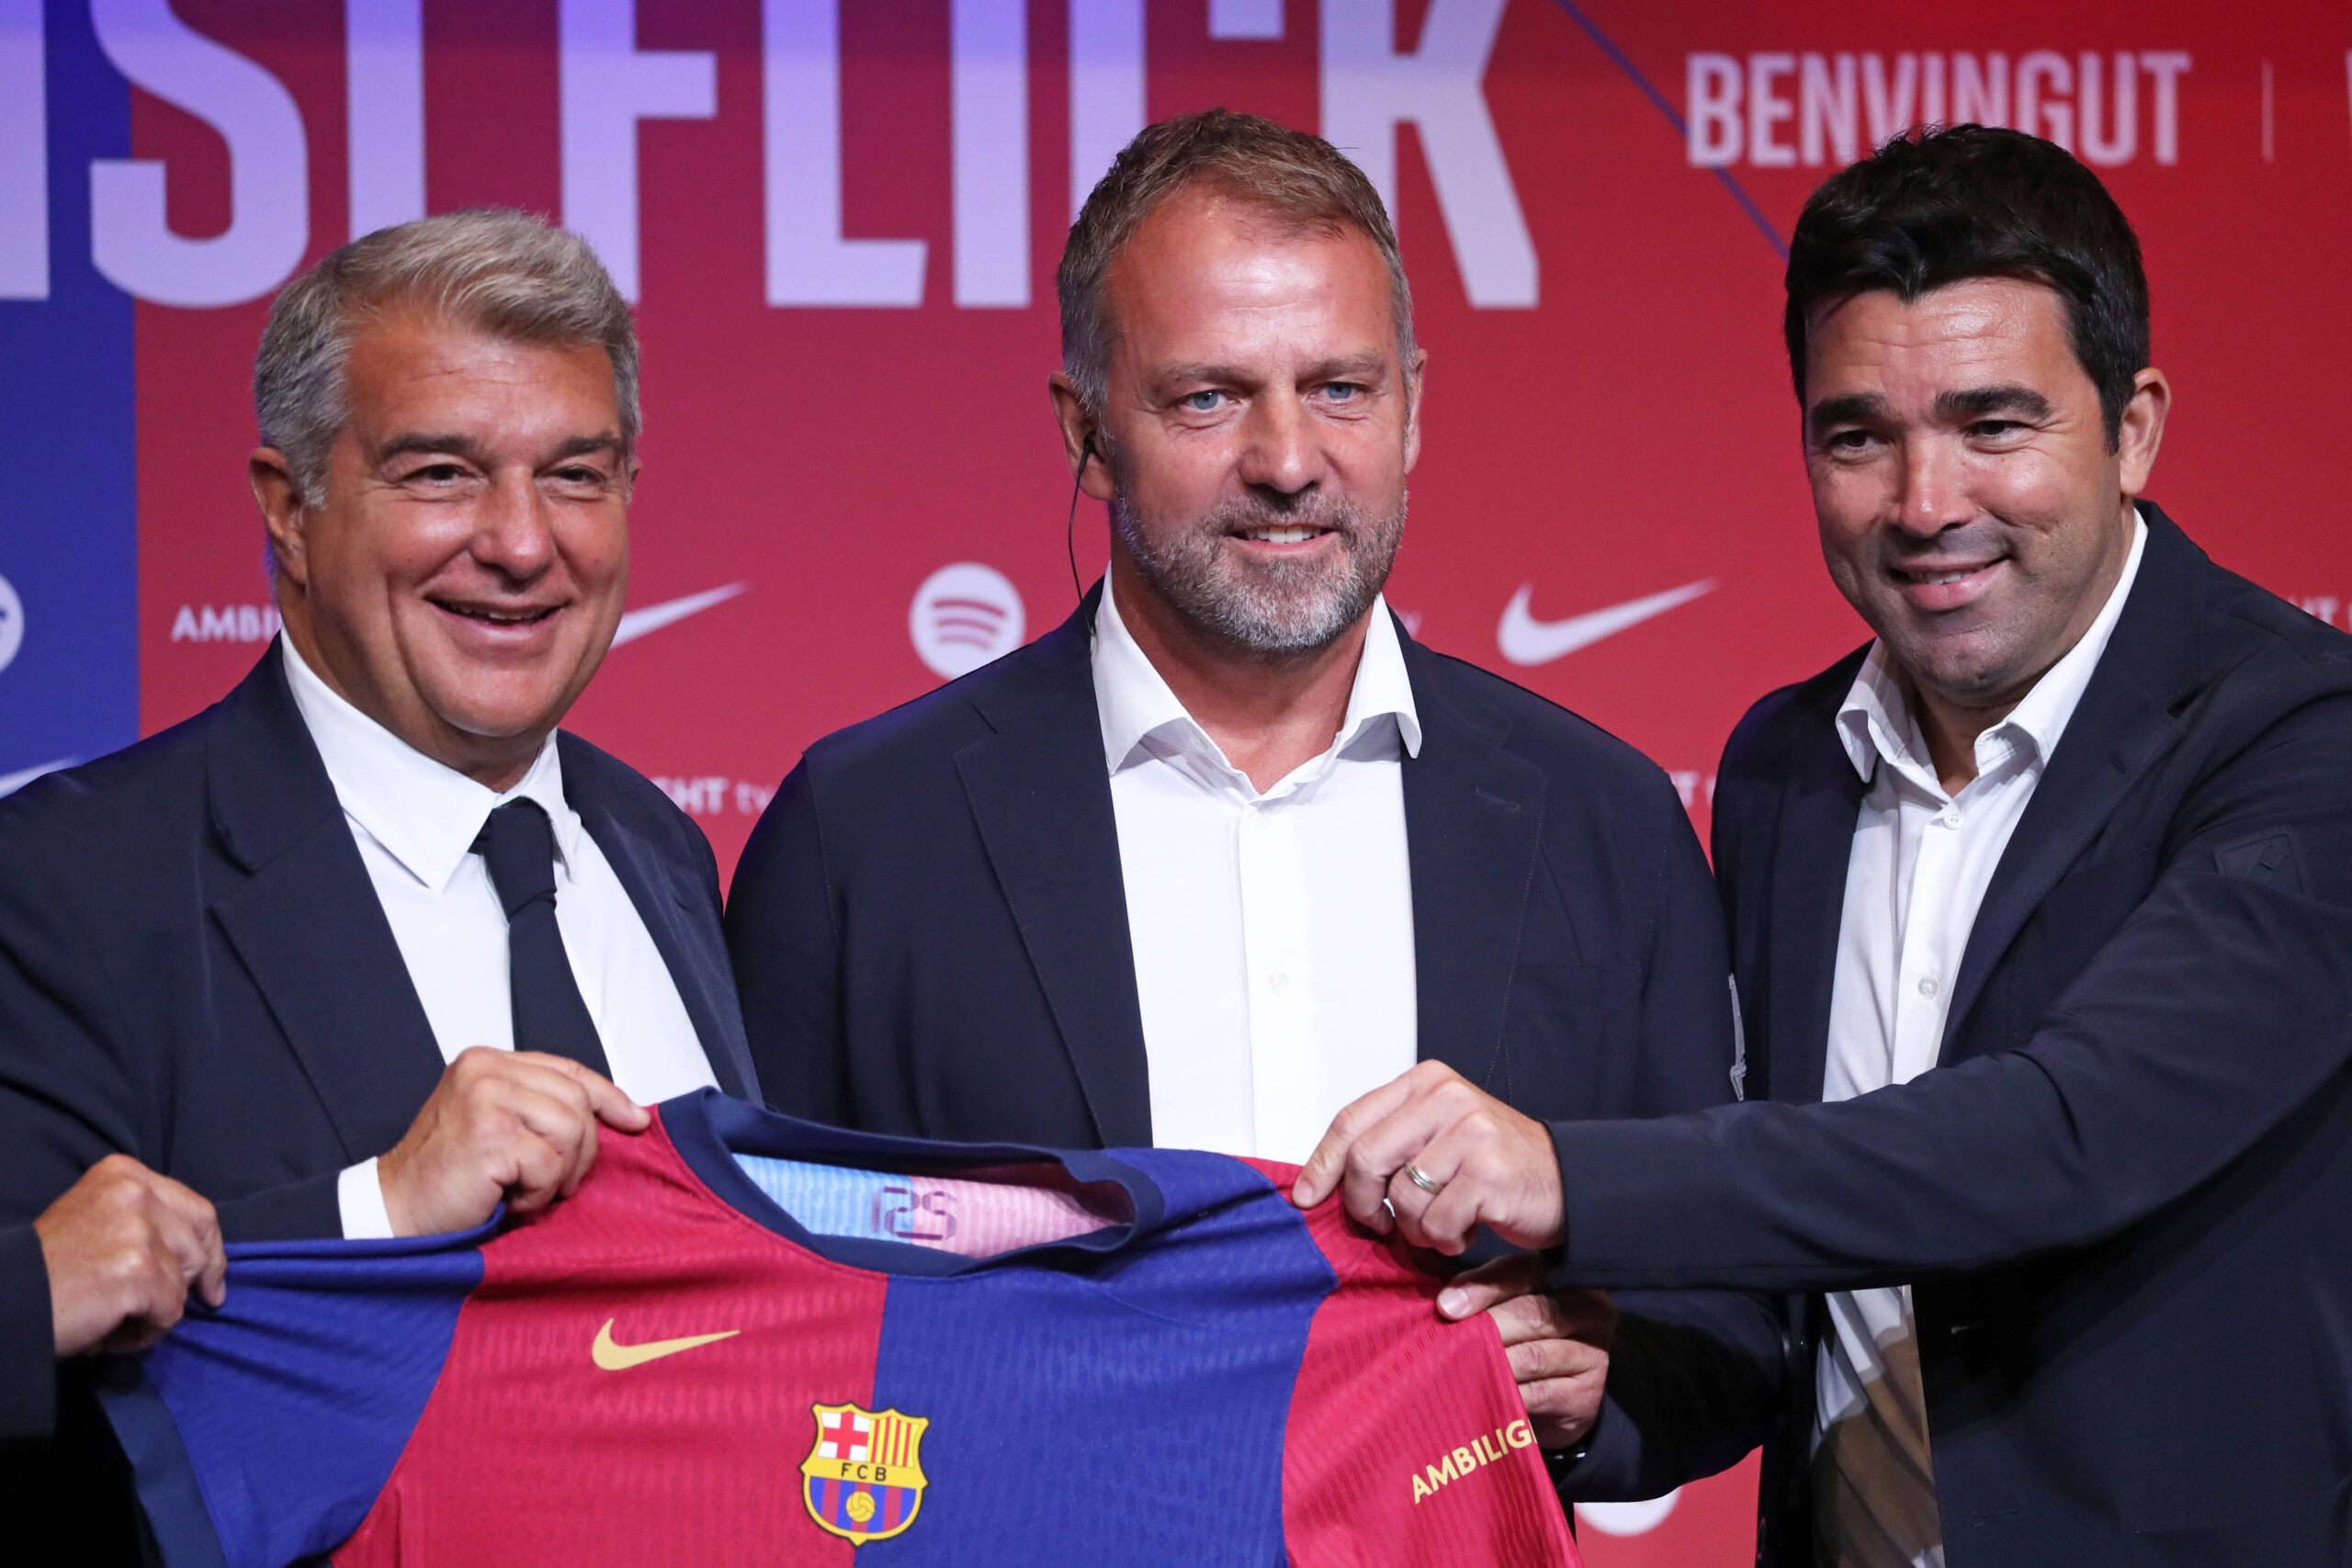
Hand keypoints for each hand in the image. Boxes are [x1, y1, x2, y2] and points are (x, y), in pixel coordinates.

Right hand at [37, 1155, 226, 1357]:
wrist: (5, 1302)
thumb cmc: (48, 1271)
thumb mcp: (97, 1222)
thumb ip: (146, 1224)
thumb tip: (202, 1260)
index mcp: (125, 1174)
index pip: (197, 1211)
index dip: (210, 1250)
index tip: (211, 1284)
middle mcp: (136, 1192)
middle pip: (198, 1246)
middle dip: (189, 1284)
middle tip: (158, 1313)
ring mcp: (139, 1229)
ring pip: (183, 1284)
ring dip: (155, 1312)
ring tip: (110, 1320)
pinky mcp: (139, 1269)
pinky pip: (169, 1312)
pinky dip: (143, 1333)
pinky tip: (106, 1333)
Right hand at [376, 1048, 648, 1236]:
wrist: (395, 1211)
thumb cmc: (448, 1176)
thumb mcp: (495, 1124)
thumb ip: (538, 1106)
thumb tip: (616, 1113)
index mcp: (489, 1062)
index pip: (569, 1070)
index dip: (609, 1097)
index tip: (634, 1120)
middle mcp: (486, 1070)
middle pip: (578, 1101)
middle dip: (580, 1150)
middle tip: (551, 1181)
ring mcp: (486, 1098)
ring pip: (572, 1130)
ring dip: (558, 1173)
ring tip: (524, 1188)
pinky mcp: (489, 1134)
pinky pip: (550, 1164)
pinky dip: (537, 1192)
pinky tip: (508, 1198)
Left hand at [1291, 1061, 1566, 1253]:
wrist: (1569, 1182)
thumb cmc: (1492, 1165)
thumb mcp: (1436, 1135)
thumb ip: (1387, 1143)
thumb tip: (1318, 1180)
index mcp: (1426, 1082)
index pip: (1351, 1120)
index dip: (1321, 1164)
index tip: (1306, 1197)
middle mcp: (1446, 1097)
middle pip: (1364, 1158)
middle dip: (1361, 1204)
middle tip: (1379, 1225)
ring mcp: (1470, 1132)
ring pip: (1400, 1197)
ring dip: (1415, 1228)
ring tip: (1443, 1222)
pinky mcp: (1488, 1172)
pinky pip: (1436, 1223)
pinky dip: (1445, 1240)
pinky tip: (1467, 1229)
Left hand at [1437, 1254, 1615, 1448]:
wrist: (1553, 1403)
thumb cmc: (1518, 1341)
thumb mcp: (1502, 1308)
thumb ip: (1478, 1292)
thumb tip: (1443, 1300)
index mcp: (1564, 1276)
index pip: (1521, 1271)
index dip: (1482, 1286)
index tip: (1446, 1306)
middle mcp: (1589, 1309)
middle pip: (1531, 1313)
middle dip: (1485, 1328)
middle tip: (1450, 1343)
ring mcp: (1593, 1352)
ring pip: (1533, 1356)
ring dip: (1492, 1364)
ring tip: (1459, 1371)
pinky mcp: (1586, 1393)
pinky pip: (1539, 1392)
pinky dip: (1506, 1395)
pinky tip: (1482, 1397)